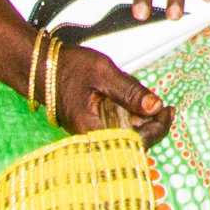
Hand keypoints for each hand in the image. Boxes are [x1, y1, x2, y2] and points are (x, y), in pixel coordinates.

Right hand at [51, 42, 171, 143]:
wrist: (42, 67)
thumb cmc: (68, 68)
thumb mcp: (104, 73)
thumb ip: (130, 91)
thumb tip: (155, 106)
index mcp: (92, 129)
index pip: (133, 142)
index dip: (156, 130)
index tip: (168, 112)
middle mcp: (91, 137)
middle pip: (131, 141)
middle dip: (151, 124)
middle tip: (165, 107)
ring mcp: (92, 132)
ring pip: (126, 133)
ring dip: (141, 119)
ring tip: (147, 99)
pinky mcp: (92, 126)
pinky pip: (116, 126)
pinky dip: (129, 115)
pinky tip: (132, 99)